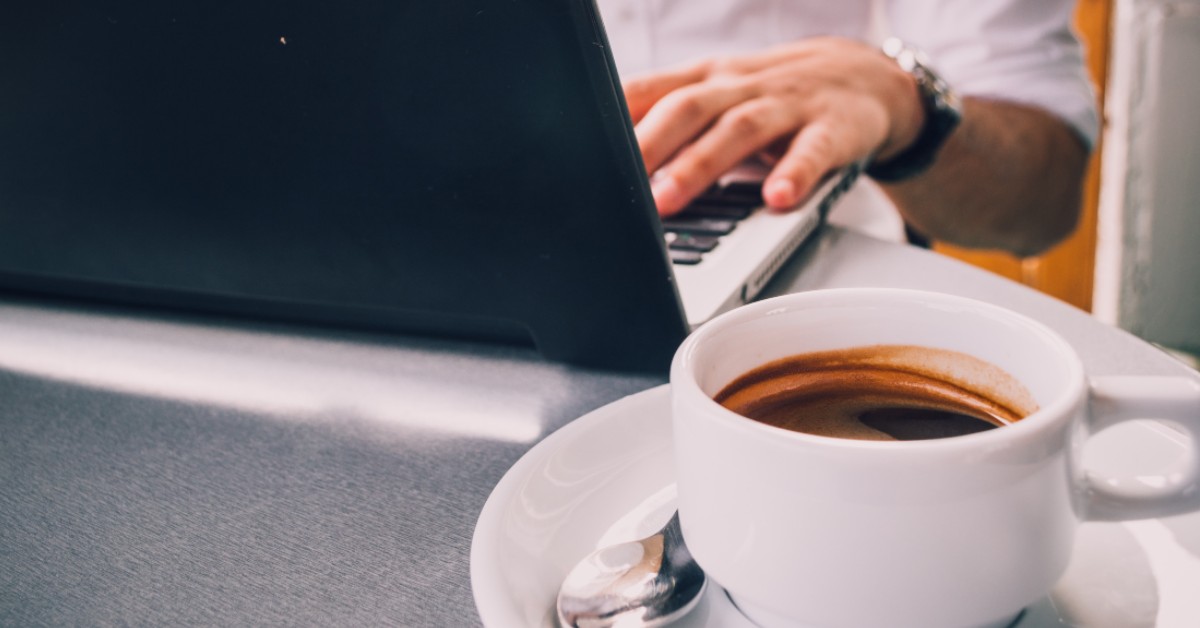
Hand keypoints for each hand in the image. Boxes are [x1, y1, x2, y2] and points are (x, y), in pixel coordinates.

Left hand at [624, 37, 923, 215]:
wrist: (863, 78)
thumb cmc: (771, 95)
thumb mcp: (713, 96)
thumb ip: (660, 116)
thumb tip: (596, 152)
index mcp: (704, 80)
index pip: (648, 92)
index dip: (612, 120)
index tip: (581, 155)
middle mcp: (740, 88)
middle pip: (687, 108)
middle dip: (648, 146)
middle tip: (618, 186)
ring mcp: (787, 106)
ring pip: (739, 129)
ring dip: (700, 164)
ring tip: (670, 199)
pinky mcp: (834, 129)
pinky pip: (813, 151)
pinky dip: (795, 174)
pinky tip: (777, 199)